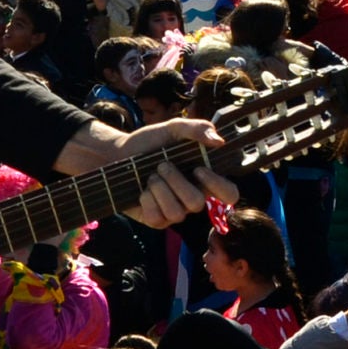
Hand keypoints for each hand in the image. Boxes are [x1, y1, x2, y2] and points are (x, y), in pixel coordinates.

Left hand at [53, 119, 233, 227]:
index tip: (198, 169)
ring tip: (150, 176)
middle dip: (175, 181)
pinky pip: (157, 219)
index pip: (229, 193)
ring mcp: (175, 212)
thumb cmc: (150, 142)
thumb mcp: (173, 128)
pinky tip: (142, 190)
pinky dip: (147, 200)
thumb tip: (219, 141)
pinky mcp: (156, 220)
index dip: (218, 186)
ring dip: (159, 189)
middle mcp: (193, 197)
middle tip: (162, 165)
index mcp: (204, 178)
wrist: (118, 154)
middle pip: (197, 203)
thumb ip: (197, 128)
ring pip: (177, 213)